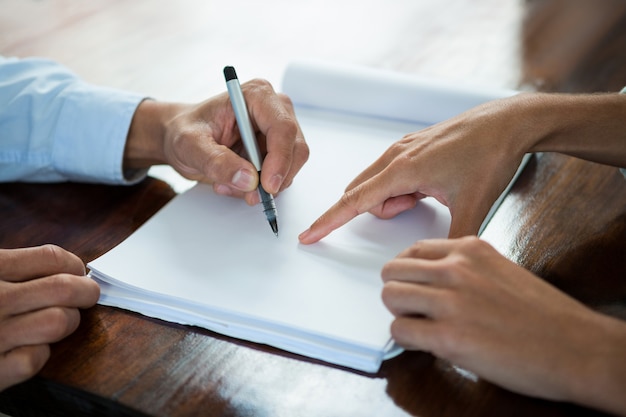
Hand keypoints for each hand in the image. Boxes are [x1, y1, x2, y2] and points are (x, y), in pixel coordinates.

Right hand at [0, 245, 99, 390]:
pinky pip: (35, 359)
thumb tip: (62, 268)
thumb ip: (8, 269)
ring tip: (61, 321)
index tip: (79, 271)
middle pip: (65, 288)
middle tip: (87, 295)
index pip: (52, 258)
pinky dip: (40, 354)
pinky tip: (31, 348)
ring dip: (68, 322)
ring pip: (59, 322)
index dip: (75, 265)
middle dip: (85, 292)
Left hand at [125, 78, 308, 204]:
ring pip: (290, 167)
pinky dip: (259, 188)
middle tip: (249, 194)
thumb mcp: (190, 145)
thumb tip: (248, 179)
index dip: (280, 159)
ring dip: (262, 185)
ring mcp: (278, 131)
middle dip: (274, 177)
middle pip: (295, 149)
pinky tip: (234, 182)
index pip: (283, 128)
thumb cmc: (184, 131)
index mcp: (256, 96)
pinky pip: (280, 177)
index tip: (267, 185)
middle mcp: (274, 110)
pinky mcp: (276, 151)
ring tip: (228, 184)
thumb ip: (216, 161)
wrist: (181, 139)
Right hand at [298, 95, 528, 242]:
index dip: (329, 221)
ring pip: (379, 184)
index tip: (309, 235)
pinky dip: (404, 187)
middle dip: (382, 209)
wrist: (508, 123)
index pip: (354, 202)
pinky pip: (392, 173)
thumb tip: (442, 264)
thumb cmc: (489, 157)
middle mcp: (396, 156)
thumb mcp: (474, 205)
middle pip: (364, 194)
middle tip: (419, 205)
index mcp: (403, 170)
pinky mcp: (412, 146)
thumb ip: (453, 238)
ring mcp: (403, 147)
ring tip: (432, 194)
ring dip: (396, 199)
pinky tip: (434, 184)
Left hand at [381, 237, 625, 413]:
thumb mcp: (500, 270)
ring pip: (390, 296)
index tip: (412, 286)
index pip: (412, 250)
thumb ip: (464, 269)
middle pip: (392, 271)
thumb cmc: (544, 314)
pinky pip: (400, 330)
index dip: (407, 272)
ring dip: (399, 314)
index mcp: (470, 249)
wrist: (576, 347)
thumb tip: (431, 281)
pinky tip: (427, 344)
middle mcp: (456, 269)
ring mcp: (450, 301)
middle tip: (410, 309)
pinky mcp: (448, 337)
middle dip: (397, 292)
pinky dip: (406, 339)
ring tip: (419, 326)